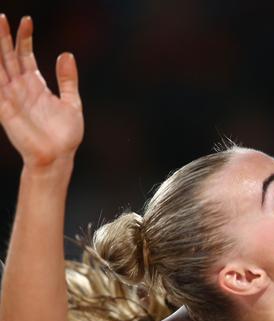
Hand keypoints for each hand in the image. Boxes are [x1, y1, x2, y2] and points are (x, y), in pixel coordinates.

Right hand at [0, 15, 82, 168]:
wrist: (59, 157)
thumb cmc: (65, 135)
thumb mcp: (72, 102)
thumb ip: (67, 79)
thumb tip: (66, 54)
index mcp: (36, 85)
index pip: (25, 56)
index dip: (24, 38)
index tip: (27, 21)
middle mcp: (21, 88)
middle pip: (8, 57)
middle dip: (4, 37)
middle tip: (1, 17)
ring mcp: (11, 97)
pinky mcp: (5, 109)